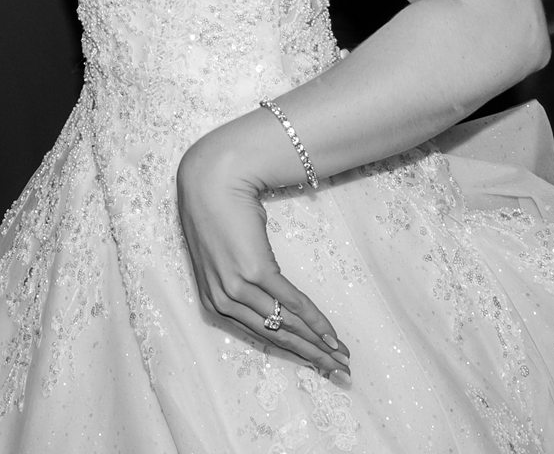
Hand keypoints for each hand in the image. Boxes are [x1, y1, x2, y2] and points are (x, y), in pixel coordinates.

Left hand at [176, 132, 349, 377]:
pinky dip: (315, 320)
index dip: (292, 352)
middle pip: (275, 336)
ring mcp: (237, 287)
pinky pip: (291, 302)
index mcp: (215, 301)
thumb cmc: (220, 214)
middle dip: (310, 356)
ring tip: (341, 358)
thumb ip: (247, 282)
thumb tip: (279, 301)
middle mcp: (223, 300)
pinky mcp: (253, 271)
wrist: (212, 181)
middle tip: (338, 373)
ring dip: (318, 344)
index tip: (317, 366)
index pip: (260, 335)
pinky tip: (331, 335)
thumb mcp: (228, 256)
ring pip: (285, 325)